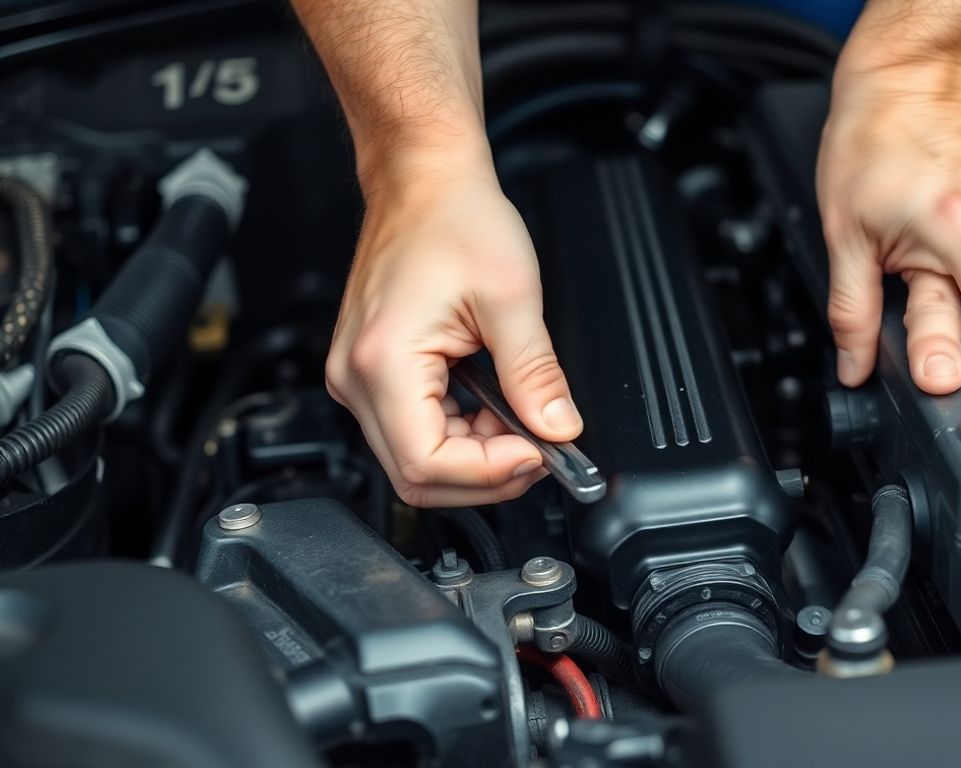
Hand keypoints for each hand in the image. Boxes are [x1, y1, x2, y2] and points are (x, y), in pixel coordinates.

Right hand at [326, 151, 581, 506]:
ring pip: (417, 460)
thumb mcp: (512, 297)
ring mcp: (358, 379)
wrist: (424, 181)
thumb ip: (536, 375)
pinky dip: (461, 434)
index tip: (538, 453)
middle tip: (539, 448)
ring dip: (476, 455)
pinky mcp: (372, 375)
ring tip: (518, 418)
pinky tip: (492, 409)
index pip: (427, 463)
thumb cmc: (454, 218)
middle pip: (417, 475)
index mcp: (382, 361)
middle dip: (486, 474)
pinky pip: (414, 430)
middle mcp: (355, 378)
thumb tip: (558, 429)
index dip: (490, 473)